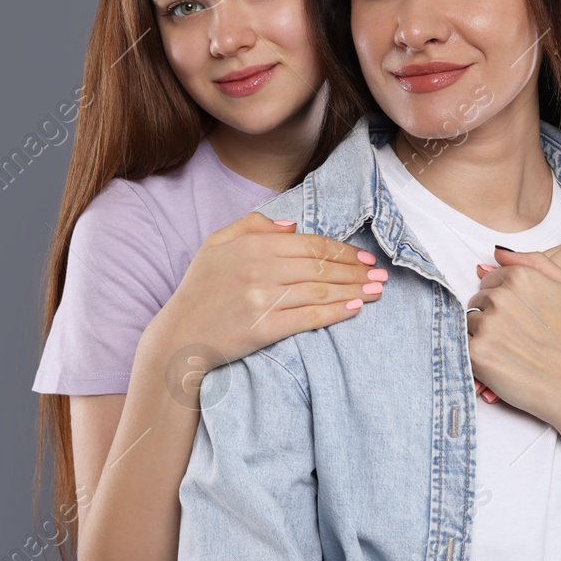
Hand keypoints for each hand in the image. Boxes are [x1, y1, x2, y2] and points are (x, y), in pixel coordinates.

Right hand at [157, 212, 385, 373]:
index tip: (365, 257)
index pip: (311, 244)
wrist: (180, 336)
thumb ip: (253, 225)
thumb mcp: (216, 244)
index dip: (343, 250)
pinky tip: (355, 308)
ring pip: (321, 289)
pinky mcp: (265, 328)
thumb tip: (293, 225)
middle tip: (381, 274)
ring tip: (376, 290)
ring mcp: (263, 299)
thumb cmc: (199, 289)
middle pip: (322, 266)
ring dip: (355, 289)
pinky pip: (309, 316)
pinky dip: (336, 311)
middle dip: (357, 270)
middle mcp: (260, 268)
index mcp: (253, 245)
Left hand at [465, 246, 560, 427]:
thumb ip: (535, 262)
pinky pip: (463, 345)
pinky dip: (477, 355)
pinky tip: (499, 362)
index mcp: (519, 277)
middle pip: (477, 300)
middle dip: (492, 317)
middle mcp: (501, 297)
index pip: (490, 281)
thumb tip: (497, 253)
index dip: (504, 301)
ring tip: (509, 351)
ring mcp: (487, 324)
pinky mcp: (477, 352)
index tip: (521, 319)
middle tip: (517, 338)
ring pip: (469, 322)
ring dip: (483, 336)